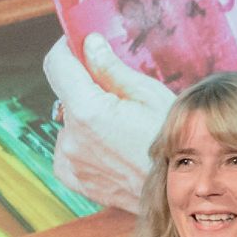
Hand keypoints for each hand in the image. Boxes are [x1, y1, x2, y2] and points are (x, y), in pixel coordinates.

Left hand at [44, 33, 176, 213]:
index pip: (57, 65)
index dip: (66, 48)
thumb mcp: (148, 94)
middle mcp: (70, 137)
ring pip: (69, 123)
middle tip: (120, 95)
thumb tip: (89, 43)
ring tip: (123, 130)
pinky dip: (85, 143)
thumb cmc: (173, 141)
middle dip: (87, 87)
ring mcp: (69, 161)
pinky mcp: (72, 178)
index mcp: (87, 111)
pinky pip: (70, 148)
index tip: (79, 43)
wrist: (180, 193)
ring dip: (87, 118)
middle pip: (66, 95)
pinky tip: (114, 148)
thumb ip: (110, 68)